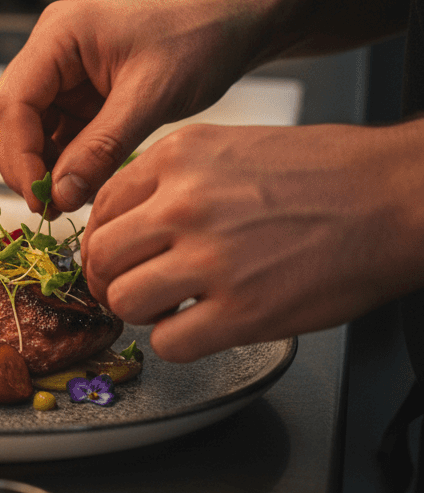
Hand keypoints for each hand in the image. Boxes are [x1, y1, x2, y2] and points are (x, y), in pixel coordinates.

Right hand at [0, 0, 264, 215]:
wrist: (233, 23)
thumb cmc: (199, 40)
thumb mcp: (151, 97)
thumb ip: (103, 148)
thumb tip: (61, 196)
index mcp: (60, 35)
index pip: (13, 102)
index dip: (19, 155)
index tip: (41, 198)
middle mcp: (50, 50)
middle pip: (8, 116)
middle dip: (23, 165)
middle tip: (48, 208)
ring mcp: (61, 72)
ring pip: (26, 130)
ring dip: (40, 167)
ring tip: (66, 203)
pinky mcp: (77, 93)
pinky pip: (54, 134)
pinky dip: (61, 163)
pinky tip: (80, 186)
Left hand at [79, 121, 423, 361]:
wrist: (393, 196)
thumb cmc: (322, 173)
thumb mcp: (229, 149)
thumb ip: (171, 180)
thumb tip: (126, 221)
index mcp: (177, 158)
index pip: (100, 208)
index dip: (100, 241)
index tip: (114, 257)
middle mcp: (184, 204)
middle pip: (102, 257)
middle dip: (110, 279)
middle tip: (132, 288)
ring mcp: (211, 258)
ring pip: (124, 301)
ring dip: (140, 312)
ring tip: (168, 307)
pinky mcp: (242, 310)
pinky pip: (168, 343)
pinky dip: (177, 342)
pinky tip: (201, 326)